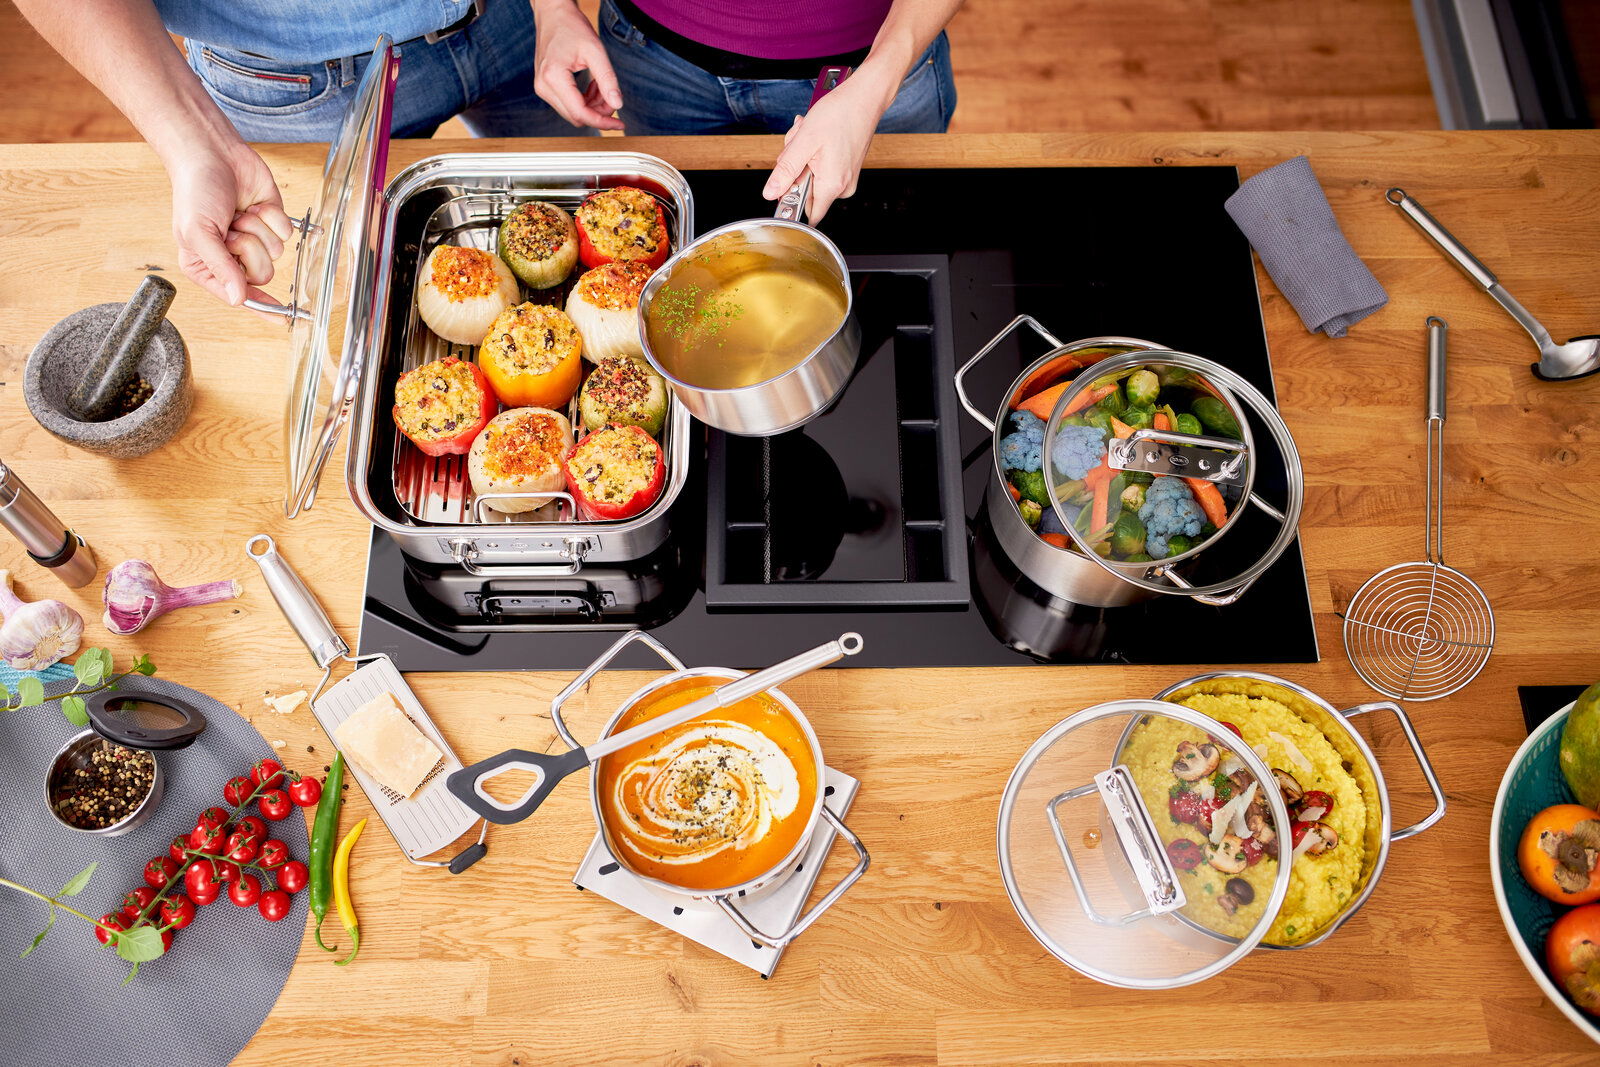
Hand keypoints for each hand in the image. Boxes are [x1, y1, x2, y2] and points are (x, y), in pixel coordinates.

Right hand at [165, 139, 292, 306]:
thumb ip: (220, 268)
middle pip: (262, 275)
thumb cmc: (195, 190)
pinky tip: (254, 204)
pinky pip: (286, 233)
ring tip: (237, 212)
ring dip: (257, 228)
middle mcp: (232, 257)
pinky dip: (271, 217)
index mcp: (207, 266)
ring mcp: (255, 239)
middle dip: (249, 248)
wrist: (212, 152)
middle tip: (232, 229)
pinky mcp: (272, 222)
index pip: (238, 296)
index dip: (261, 306)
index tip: (282, 319)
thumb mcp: (198, 232)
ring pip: (275, 254)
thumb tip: (237, 299)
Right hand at [532, 0, 623, 129]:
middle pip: (576, 116)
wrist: (553, 14)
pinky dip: (585, 100)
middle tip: (614, 96)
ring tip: (603, 86)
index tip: (620, 124)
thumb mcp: (595, 51)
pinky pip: (569, 104)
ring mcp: (543, 88)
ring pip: (573, 112)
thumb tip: (617, 105)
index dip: (602, 122)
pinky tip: (594, 86)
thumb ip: (607, 80)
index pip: (580, 113)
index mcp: (553, 77)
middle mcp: (544, 87)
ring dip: (593, 106)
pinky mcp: (546, 87)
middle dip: (599, 112)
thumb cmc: (571, 27)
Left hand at [761, 73, 894, 222]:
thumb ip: (785, 171)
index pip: (807, 216)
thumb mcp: (804, 142)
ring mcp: (846, 178)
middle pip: (806, 192)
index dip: (791, 202)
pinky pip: (821, 169)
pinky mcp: (846, 169)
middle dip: (795, 169)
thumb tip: (770, 193)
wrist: (864, 97)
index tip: (785, 182)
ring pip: (811, 177)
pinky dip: (812, 154)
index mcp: (831, 185)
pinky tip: (816, 137)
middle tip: (799, 145)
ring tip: (809, 136)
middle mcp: (842, 186)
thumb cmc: (839, 114)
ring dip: (803, 157)